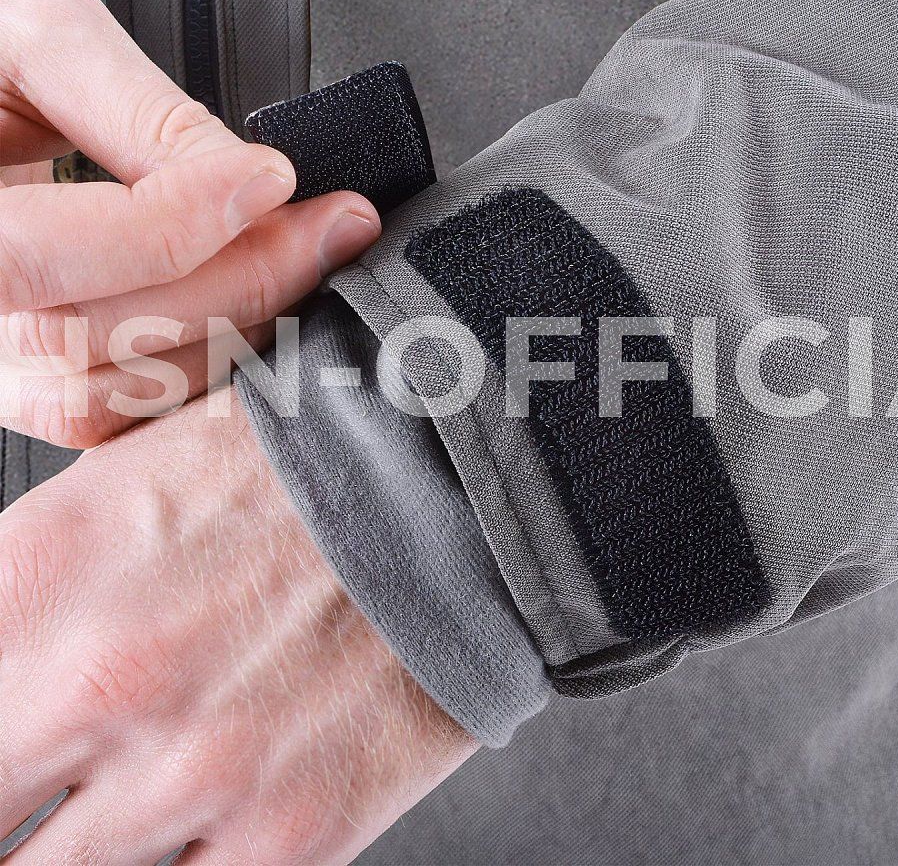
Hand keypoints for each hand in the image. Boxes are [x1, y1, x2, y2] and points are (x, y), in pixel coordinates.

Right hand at [0, 0, 380, 448]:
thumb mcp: (33, 39)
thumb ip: (136, 111)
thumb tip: (246, 180)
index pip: (34, 254)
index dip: (172, 220)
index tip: (272, 177)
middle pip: (90, 336)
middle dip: (237, 281)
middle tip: (333, 227)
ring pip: (117, 389)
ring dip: (237, 328)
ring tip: (311, 260)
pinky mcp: (32, 384)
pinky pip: (128, 409)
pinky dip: (211, 363)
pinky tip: (266, 307)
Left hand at [0, 396, 474, 863]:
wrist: (451, 482)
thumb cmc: (292, 470)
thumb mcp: (117, 487)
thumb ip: (21, 597)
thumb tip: (4, 672)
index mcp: (38, 571)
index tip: (8, 743)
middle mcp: (97, 682)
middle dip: (8, 795)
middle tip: (43, 780)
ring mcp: (193, 772)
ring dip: (71, 846)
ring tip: (138, 771)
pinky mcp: (289, 834)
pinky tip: (180, 819)